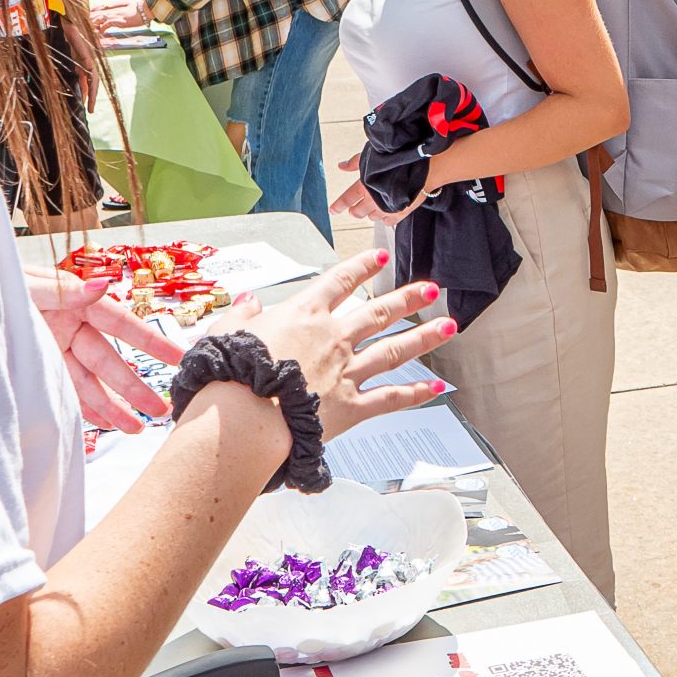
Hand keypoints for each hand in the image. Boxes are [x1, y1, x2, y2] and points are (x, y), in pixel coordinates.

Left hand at [26, 268, 179, 433]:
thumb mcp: (23, 284)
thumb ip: (63, 289)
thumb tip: (105, 286)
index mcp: (71, 300)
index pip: (119, 322)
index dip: (149, 341)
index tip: (177, 358)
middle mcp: (66, 327)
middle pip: (106, 361)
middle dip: (133, 387)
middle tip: (158, 409)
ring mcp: (50, 350)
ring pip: (88, 383)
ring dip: (112, 406)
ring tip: (136, 428)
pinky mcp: (33, 369)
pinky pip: (63, 393)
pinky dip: (82, 409)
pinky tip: (103, 425)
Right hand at [65, 18, 101, 108]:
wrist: (61, 22)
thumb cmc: (58, 36)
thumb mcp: (59, 56)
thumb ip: (60, 67)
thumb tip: (51, 80)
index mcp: (79, 62)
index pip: (85, 80)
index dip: (86, 92)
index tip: (85, 105)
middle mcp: (85, 61)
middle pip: (91, 81)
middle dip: (92, 96)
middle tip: (90, 110)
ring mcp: (87, 56)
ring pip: (93, 77)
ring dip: (93, 91)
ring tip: (91, 104)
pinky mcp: (86, 52)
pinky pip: (90, 68)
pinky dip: (90, 79)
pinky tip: (89, 88)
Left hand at [88, 0, 150, 30]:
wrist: (148, 8)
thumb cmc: (141, 5)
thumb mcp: (128, 1)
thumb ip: (118, 4)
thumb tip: (109, 5)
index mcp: (115, 4)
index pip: (100, 6)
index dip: (92, 10)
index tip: (87, 14)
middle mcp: (114, 9)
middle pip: (97, 12)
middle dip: (90, 18)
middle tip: (85, 23)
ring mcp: (116, 15)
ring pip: (100, 18)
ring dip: (94, 23)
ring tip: (90, 28)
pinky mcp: (120, 20)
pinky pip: (107, 24)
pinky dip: (102, 28)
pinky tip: (100, 32)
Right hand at [230, 249, 453, 440]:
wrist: (244, 418)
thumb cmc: (230, 378)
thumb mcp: (227, 334)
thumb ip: (242, 314)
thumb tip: (250, 301)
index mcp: (303, 316)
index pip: (339, 282)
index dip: (362, 267)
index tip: (380, 257)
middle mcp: (333, 339)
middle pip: (379, 312)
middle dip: (408, 298)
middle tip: (430, 288)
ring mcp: (347, 371)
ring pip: (395, 349)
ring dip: (424, 337)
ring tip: (449, 325)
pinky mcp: (352, 406)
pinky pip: (390, 398)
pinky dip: (415, 393)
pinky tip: (434, 387)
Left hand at [331, 151, 420, 227]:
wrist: (424, 167)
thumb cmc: (397, 158)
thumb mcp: (371, 156)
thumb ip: (355, 163)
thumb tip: (341, 166)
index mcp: (364, 185)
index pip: (347, 199)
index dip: (338, 206)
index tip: (332, 210)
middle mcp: (373, 199)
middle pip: (357, 212)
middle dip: (355, 210)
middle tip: (355, 208)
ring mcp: (386, 208)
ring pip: (372, 218)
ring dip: (370, 213)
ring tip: (374, 206)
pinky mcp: (400, 213)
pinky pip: (387, 222)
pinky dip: (384, 218)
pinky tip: (386, 211)